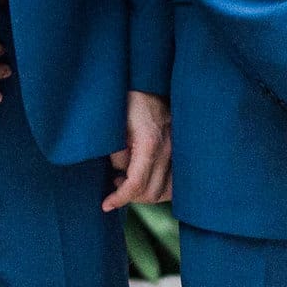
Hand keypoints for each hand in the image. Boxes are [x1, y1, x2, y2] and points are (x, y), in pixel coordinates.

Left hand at [106, 91, 172, 210]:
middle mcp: (168, 149)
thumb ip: (118, 153)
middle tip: (114, 184)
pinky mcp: (182, 149)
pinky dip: (161, 187)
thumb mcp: (114, 127)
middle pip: (151, 192)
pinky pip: (176, 181)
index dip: (119, 199)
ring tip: (127, 180)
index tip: (105, 204)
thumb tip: (121, 173)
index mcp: (149, 143)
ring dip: (144, 193)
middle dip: (129, 196)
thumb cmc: (128, 101)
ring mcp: (178, 150)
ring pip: (165, 191)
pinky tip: (146, 178)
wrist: (150, 81)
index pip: (136, 184)